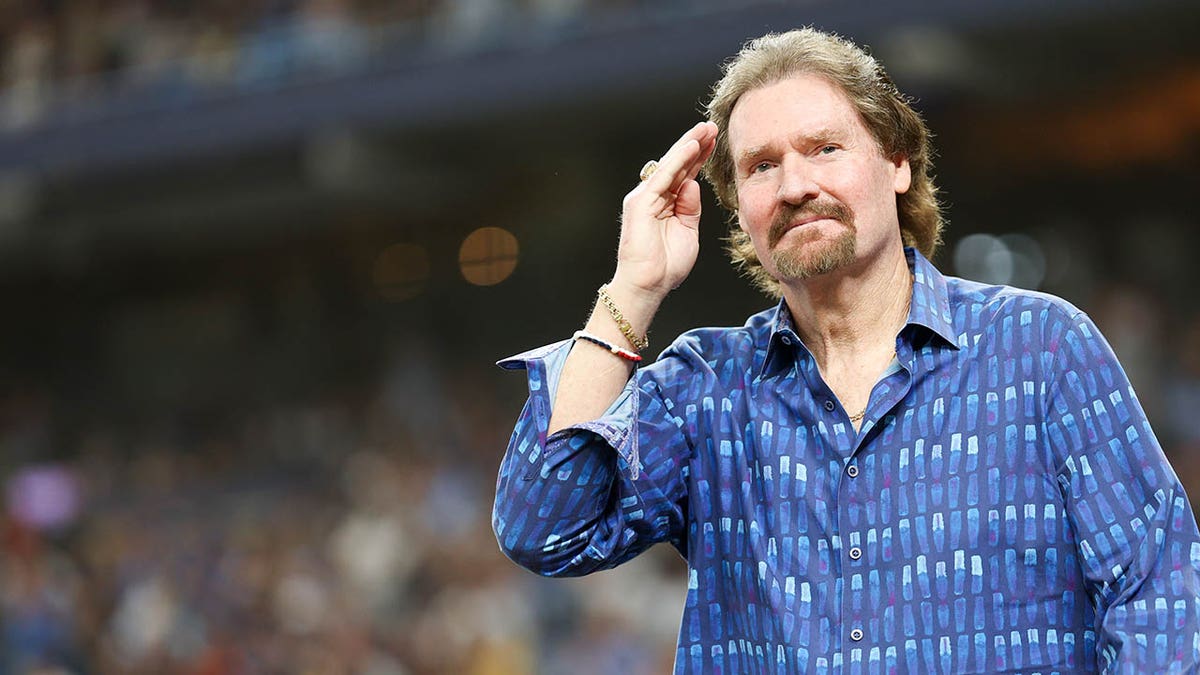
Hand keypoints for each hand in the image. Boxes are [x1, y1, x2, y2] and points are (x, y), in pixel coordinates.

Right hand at [612, 121, 717, 301]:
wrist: (648, 285)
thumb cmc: (666, 266)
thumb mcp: (688, 232)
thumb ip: (690, 208)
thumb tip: (692, 184)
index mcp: (665, 204)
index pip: (684, 174)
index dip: (700, 157)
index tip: (715, 142)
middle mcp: (653, 196)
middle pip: (677, 164)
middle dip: (696, 144)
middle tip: (712, 126)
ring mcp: (645, 197)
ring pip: (670, 165)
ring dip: (689, 145)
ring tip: (706, 129)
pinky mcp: (640, 202)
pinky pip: (663, 177)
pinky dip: (678, 160)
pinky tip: (692, 147)